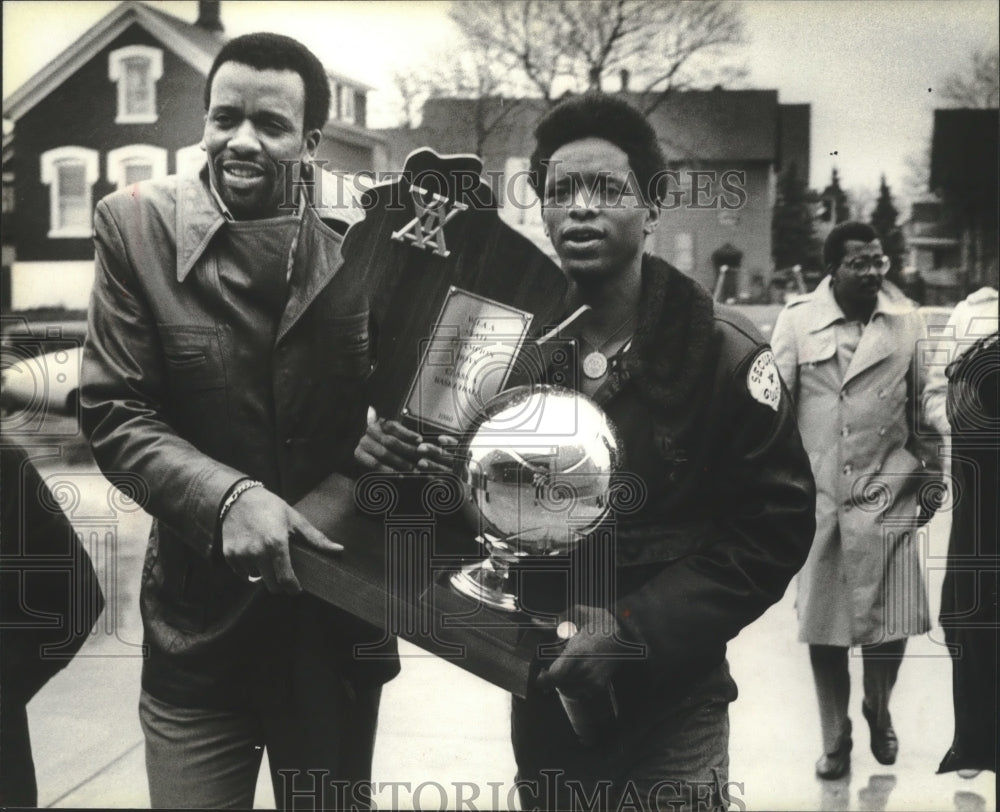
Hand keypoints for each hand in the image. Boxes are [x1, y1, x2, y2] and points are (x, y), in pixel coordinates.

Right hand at [221, 485, 341, 593]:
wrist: (237, 498)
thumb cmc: (270, 507)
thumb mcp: (295, 519)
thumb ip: (316, 538)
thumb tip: (339, 549)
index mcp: (276, 543)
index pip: (285, 578)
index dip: (293, 588)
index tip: (297, 589)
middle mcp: (257, 552)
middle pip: (271, 585)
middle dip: (280, 584)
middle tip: (284, 575)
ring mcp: (241, 555)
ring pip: (256, 579)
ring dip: (264, 574)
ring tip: (267, 558)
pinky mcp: (229, 555)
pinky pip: (242, 573)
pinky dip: (249, 569)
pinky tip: (254, 555)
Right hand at [354, 409, 459, 474]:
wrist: (366, 462)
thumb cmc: (388, 451)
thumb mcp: (398, 442)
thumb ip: (407, 436)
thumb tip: (427, 432)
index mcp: (380, 424)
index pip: (394, 426)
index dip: (407, 433)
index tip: (421, 440)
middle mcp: (370, 431)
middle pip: (391, 441)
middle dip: (408, 451)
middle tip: (423, 460)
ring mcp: (363, 443)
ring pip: (384, 453)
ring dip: (401, 463)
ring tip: (414, 470)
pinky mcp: (358, 456)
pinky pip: (375, 464)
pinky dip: (388, 471)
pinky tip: (401, 476)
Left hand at [535, 605, 631, 695]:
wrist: (626, 633)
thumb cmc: (600, 622)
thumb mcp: (577, 616)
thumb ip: (554, 622)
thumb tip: (535, 622)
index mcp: (578, 651)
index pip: (554, 676)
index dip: (542, 680)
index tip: (538, 677)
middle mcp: (585, 669)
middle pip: (558, 683)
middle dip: (551, 677)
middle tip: (550, 667)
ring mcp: (593, 679)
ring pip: (567, 689)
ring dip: (562, 682)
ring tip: (566, 668)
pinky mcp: (598, 686)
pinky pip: (578, 693)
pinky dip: (573, 686)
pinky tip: (576, 674)